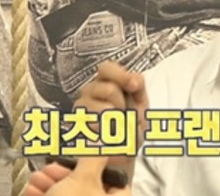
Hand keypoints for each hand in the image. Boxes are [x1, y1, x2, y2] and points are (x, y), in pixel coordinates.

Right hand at [26, 156, 130, 195]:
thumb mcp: (84, 178)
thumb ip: (94, 158)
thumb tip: (104, 147)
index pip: (115, 181)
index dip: (95, 168)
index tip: (80, 158)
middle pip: (87, 189)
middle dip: (64, 175)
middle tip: (49, 168)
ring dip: (50, 186)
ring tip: (36, 178)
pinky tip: (31, 191)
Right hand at [74, 61, 148, 179]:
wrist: (125, 151)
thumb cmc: (133, 124)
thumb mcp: (142, 101)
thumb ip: (138, 85)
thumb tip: (134, 79)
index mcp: (107, 80)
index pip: (106, 68)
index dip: (121, 75)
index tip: (133, 86)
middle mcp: (91, 90)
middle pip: (108, 89)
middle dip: (123, 104)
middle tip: (125, 113)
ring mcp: (82, 106)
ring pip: (103, 108)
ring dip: (117, 120)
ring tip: (117, 124)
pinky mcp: (78, 124)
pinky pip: (97, 126)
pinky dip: (109, 131)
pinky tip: (108, 133)